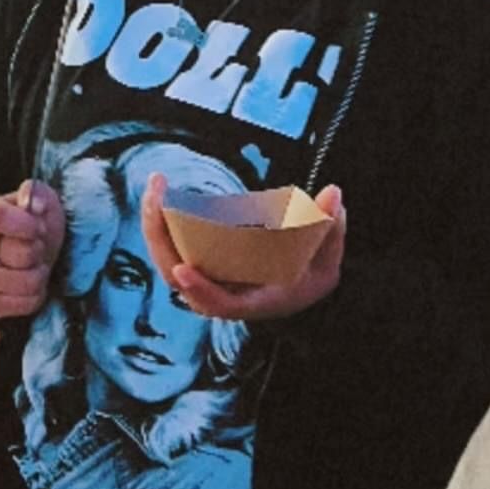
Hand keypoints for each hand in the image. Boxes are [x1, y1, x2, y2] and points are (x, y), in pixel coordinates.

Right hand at [0, 180, 65, 318]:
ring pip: (23, 281)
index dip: (25, 224)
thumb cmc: (31, 223)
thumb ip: (36, 194)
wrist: (22, 251)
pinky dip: (38, 294)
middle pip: (15, 253)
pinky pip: (26, 303)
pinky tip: (31, 281)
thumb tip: (35, 205)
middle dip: (38, 249)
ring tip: (36, 263)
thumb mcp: (38, 199)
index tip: (39, 227)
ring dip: (40, 272)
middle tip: (39, 245)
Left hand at [141, 173, 345, 321]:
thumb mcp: (327, 258)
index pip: (221, 304)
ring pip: (167, 258)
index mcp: (252, 300)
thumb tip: (333, 195)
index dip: (201, 290)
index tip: (183, 269)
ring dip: (156, 224)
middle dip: (160, 237)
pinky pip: (170, 246)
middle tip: (157, 195)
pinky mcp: (196, 262)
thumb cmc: (310, 275)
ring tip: (156, 184)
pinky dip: (161, 221)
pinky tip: (159, 190)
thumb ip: (329, 227)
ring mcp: (204, 279)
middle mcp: (221, 294)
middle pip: (178, 276)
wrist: (292, 289)